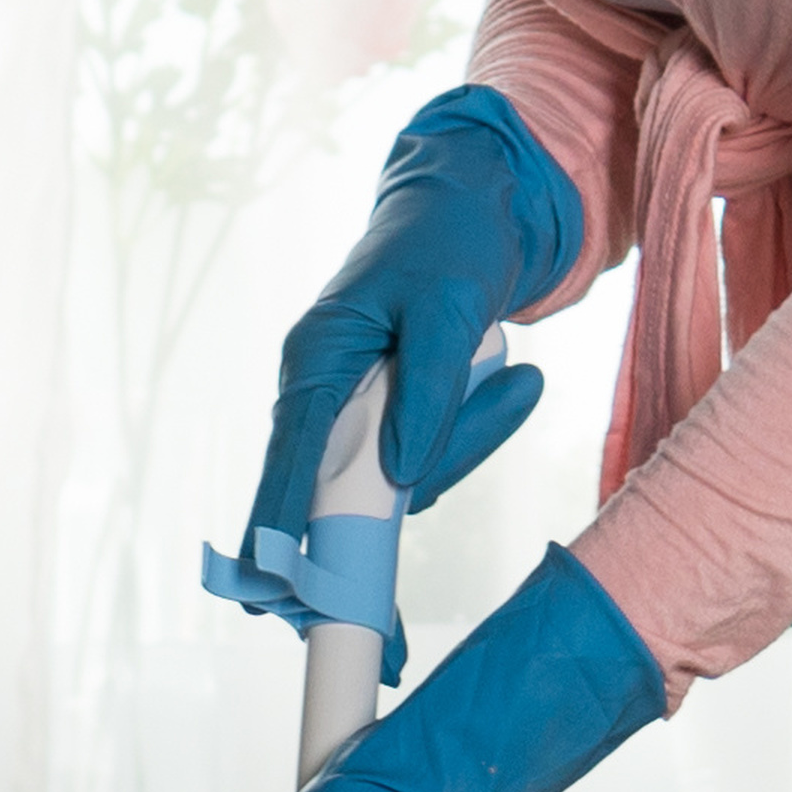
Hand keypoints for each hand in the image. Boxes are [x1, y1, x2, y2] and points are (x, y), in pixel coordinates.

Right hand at [242, 89, 584, 571]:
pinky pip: (432, 455)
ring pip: (405, 476)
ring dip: (469, 439)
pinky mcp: (392, 419)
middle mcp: (325, 391)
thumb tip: (400, 475)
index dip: (279, 519)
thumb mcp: (450, 306)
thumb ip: (428, 390)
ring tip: (521, 376)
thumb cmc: (450, 241)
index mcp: (317, 357)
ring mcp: (357, 411)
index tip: (270, 584)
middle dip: (437, 461)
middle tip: (515, 397)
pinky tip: (515, 383)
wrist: (475, 207)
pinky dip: (476, 429)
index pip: (292, 452)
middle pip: (359, 480)